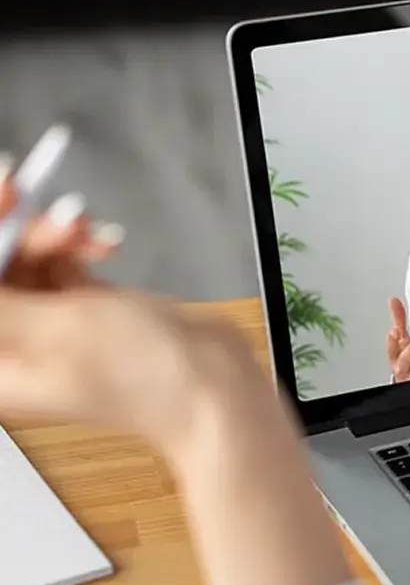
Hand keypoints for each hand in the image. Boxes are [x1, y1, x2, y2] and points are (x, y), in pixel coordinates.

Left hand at [0, 177, 286, 458]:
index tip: (5, 199)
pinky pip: (61, 263)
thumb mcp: (52, 330)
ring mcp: (50, 327)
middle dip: (19, 233)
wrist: (214, 385)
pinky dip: (78, 248)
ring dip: (54, 236)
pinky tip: (105, 244)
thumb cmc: (144, 377)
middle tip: (55, 211)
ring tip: (88, 230)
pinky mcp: (85, 311)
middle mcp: (15, 346)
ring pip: (26, 260)